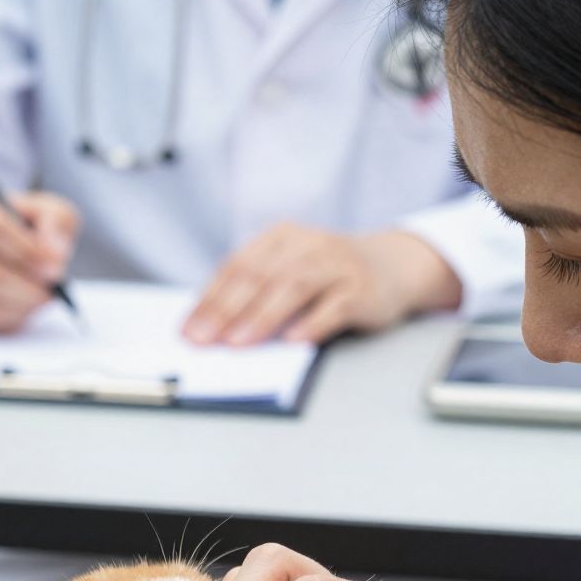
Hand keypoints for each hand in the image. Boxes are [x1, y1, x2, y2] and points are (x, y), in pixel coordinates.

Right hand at [0, 186, 79, 331]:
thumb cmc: (9, 225)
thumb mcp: (39, 210)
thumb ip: (55, 223)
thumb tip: (54, 256)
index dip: (26, 252)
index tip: (53, 268)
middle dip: (24, 287)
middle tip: (49, 292)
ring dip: (17, 307)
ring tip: (38, 300)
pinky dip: (4, 320)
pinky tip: (19, 309)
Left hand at [182, 227, 461, 345]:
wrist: (392, 267)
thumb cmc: (328, 277)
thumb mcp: (290, 272)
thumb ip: (257, 292)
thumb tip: (211, 329)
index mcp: (280, 237)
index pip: (237, 267)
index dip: (210, 299)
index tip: (189, 331)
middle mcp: (307, 245)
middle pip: (260, 276)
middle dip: (227, 310)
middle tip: (205, 340)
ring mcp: (336, 265)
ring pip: (293, 287)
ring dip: (262, 317)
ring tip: (238, 343)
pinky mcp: (361, 289)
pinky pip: (333, 307)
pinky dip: (312, 323)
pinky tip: (293, 341)